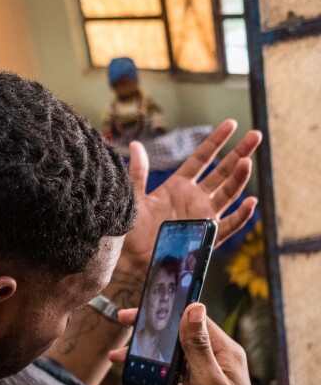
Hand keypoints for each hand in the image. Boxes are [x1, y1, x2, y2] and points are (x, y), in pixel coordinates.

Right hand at [109, 305, 265, 384]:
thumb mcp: (208, 379)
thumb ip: (198, 345)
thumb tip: (194, 308)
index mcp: (223, 351)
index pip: (192, 321)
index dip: (166, 314)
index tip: (139, 312)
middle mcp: (214, 360)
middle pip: (175, 341)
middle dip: (148, 339)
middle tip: (123, 331)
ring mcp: (203, 377)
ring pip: (168, 364)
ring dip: (144, 365)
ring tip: (118, 363)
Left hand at [120, 120, 261, 272]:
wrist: (129, 260)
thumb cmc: (129, 230)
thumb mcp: (133, 198)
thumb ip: (138, 172)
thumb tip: (137, 145)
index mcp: (178, 186)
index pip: (202, 158)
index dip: (216, 141)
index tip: (232, 123)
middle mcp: (194, 199)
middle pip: (223, 172)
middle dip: (239, 153)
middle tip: (256, 135)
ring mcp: (202, 216)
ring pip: (228, 194)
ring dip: (240, 179)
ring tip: (247, 162)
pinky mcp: (206, 236)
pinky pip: (228, 226)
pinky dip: (240, 216)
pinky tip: (250, 203)